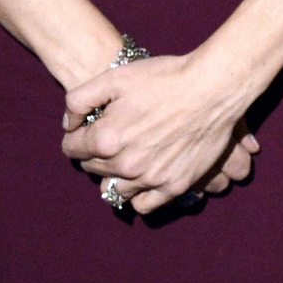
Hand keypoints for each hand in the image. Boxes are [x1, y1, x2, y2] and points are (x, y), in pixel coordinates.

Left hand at [61, 52, 259, 214]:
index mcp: (107, 139)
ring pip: (115, 189)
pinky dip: (137, 195)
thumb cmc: (165, 78)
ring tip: (127, 157)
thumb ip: (79, 100)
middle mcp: (126, 164)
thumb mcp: (115, 77)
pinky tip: (142, 179)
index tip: (87, 128)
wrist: (213, 87)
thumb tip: (69, 125)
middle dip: (95, 153)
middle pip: (92, 168)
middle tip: (111, 137)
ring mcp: (151, 179)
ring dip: (114, 174)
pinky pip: (144, 205)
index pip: (72, 148)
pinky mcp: (174, 185)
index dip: (76, 136)